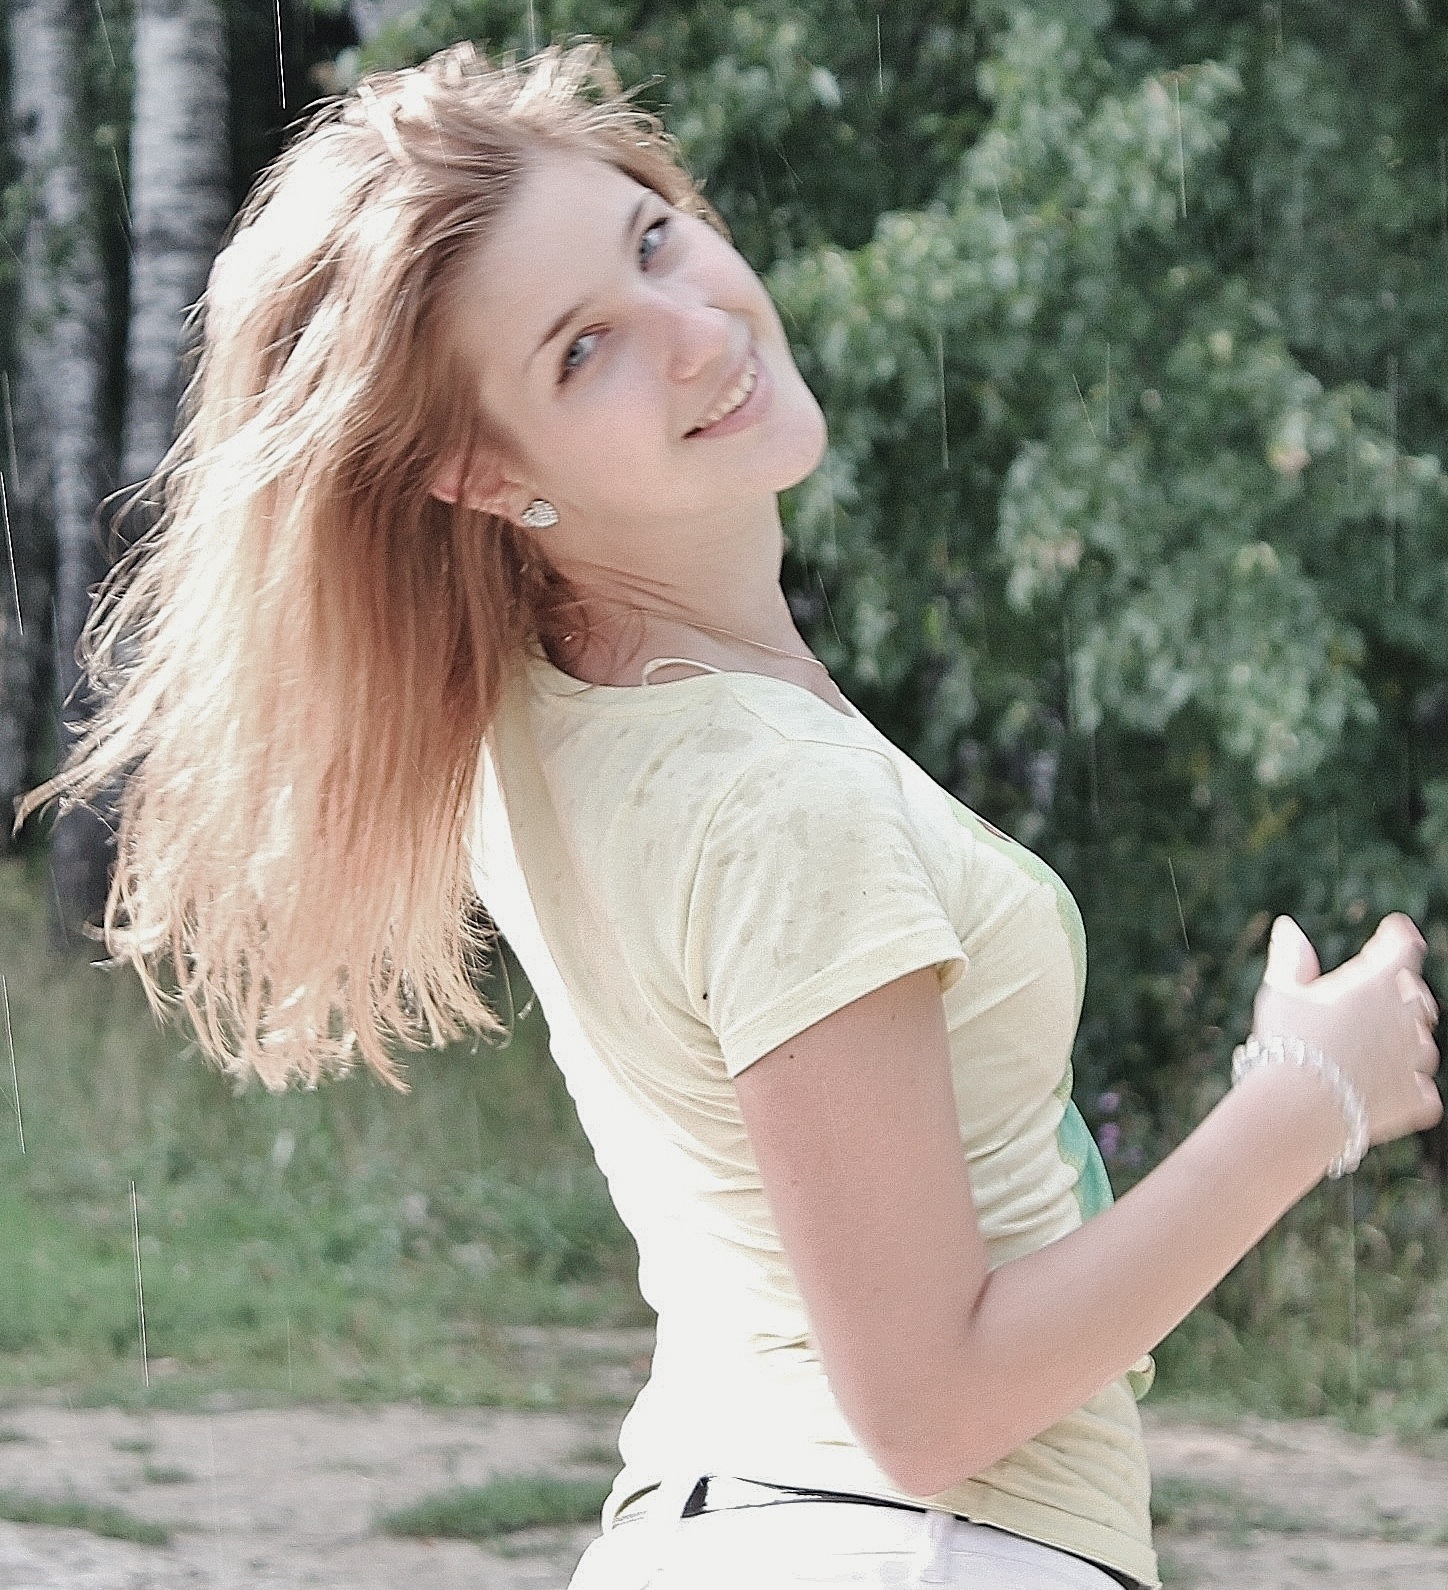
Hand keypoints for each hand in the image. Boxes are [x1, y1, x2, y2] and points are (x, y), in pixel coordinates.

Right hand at [1252, 913, 1441, 1149]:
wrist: (1299, 1111)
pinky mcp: (1415, 1101)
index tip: (1394, 929)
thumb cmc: (1287, 1044)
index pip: (1402, 948)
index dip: (1397, 936)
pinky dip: (1409, 1088)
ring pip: (1423, 1045)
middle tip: (1384, 992)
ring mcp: (1415, 1063)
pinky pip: (1422, 1091)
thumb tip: (1288, 927)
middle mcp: (1406, 1020)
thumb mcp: (1281, 993)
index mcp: (1377, 985)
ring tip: (1379, 1045)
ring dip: (1406, 1041)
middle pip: (1418, 997)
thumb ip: (1290, 959)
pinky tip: (1387, 1088)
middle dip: (1404, 991)